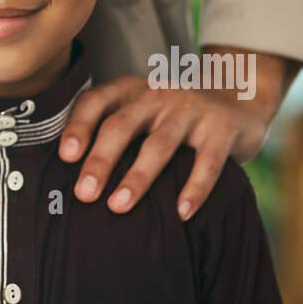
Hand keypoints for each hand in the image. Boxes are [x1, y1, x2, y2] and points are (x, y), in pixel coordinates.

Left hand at [57, 47, 300, 219]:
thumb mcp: (140, 110)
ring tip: (118, 206)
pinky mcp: (222, 128)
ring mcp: (190, 109)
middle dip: (100, 160)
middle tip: (83, 193)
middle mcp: (157, 94)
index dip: (78, 126)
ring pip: (159, 144)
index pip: (96, 102)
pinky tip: (181, 213)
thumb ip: (111, 128)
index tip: (65, 156)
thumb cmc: (172, 115)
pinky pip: (207, 161)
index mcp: (130, 90)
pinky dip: (195, 188)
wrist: (236, 96)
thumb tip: (68, 173)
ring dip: (137, 177)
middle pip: (122, 126)